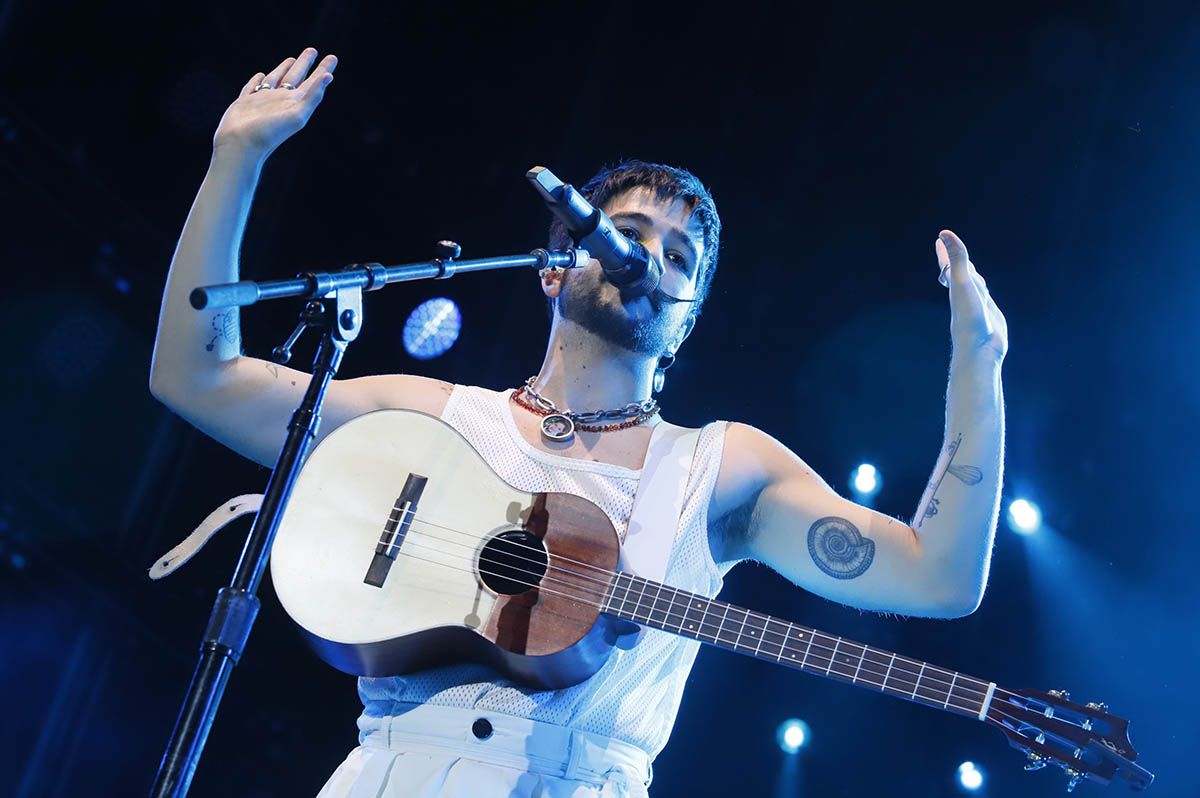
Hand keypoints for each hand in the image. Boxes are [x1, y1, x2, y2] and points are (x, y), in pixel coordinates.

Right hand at [212, 47, 337, 159]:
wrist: (240, 146)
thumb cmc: (268, 133)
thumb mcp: (297, 115)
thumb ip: (312, 96)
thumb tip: (329, 77)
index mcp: (295, 103)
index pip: (313, 82)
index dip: (323, 70)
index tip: (332, 57)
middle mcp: (281, 101)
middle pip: (295, 77)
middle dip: (304, 63)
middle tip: (312, 50)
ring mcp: (263, 101)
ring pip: (275, 79)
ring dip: (283, 69)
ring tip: (291, 59)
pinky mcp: (245, 103)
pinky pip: (253, 87)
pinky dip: (258, 80)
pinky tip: (261, 75)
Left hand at [935, 230, 1007, 362]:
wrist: (980, 350)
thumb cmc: (969, 318)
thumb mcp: (963, 283)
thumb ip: (956, 259)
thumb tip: (944, 234)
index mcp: (956, 287)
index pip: (949, 264)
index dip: (945, 251)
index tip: (939, 240)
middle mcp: (965, 295)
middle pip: (960, 273)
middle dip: (956, 260)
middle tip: (950, 249)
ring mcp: (977, 305)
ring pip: (974, 286)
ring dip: (970, 275)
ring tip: (968, 268)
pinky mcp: (989, 316)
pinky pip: (985, 299)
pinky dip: (983, 292)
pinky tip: (983, 296)